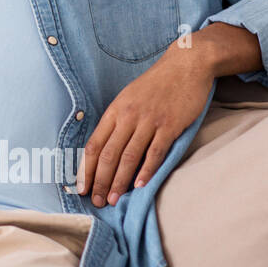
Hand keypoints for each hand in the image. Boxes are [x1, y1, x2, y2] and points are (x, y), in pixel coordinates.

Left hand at [77, 46, 214, 207]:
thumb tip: (107, 148)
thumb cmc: (156, 84)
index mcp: (115, 110)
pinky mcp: (169, 125)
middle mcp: (128, 116)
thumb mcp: (129, 98)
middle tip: (98, 201)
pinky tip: (140, 185)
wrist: (185, 65)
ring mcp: (149, 121)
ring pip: (129, 156)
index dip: (87, 168)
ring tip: (114, 199)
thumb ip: (118, 120)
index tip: (82, 187)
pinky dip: (146, 170)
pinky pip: (155, 152)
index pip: (94, 144)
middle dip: (101, 181)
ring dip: (120, 181)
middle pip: (109, 154)